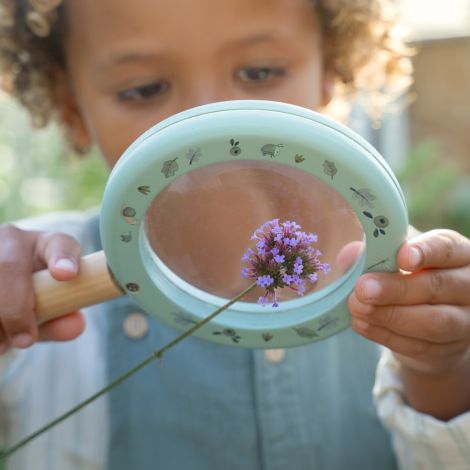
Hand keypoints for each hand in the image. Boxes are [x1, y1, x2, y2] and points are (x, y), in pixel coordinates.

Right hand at [0, 225, 84, 353]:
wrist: (4, 286)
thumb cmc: (33, 296)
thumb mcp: (48, 305)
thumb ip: (62, 316)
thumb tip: (75, 325)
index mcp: (46, 245)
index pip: (59, 245)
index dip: (62, 259)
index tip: (66, 275)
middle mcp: (12, 240)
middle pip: (8, 266)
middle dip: (15, 307)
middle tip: (25, 340)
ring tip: (2, 345)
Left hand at [349, 229, 469, 374]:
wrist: (426, 320)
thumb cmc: (408, 277)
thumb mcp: (392, 257)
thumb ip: (371, 253)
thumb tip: (349, 255)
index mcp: (458, 253)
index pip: (447, 248)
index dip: (425, 252)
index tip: (400, 257)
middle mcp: (468, 286)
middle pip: (438, 286)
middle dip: (396, 289)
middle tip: (363, 288)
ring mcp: (464, 321)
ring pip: (433, 322)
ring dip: (389, 315)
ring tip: (357, 307)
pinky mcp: (448, 350)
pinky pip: (418, 345)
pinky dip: (384, 335)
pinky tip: (361, 323)